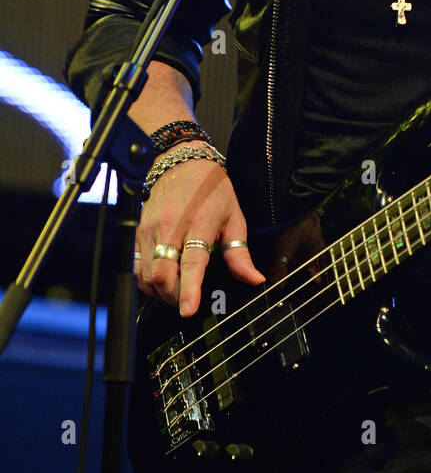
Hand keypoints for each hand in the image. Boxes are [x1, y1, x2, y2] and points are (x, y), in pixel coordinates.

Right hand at [135, 156, 263, 316]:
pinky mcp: (138, 232)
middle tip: (188, 302)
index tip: (189, 310)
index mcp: (198, 223)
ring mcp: (150, 230)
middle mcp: (170, 227)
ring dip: (160, 292)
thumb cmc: (212, 189)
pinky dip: (147, 281)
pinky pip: (136, 267)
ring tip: (177, 292)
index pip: (191, 262)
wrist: (182, 162)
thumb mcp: (234, 217)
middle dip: (174, 296)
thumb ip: (239, 253)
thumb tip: (254, 279)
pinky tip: (162, 281)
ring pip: (146, 275)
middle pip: (162, 275)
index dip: (189, 290)